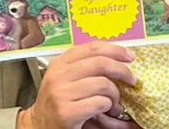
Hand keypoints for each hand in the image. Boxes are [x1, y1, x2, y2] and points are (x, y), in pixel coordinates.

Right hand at [17, 43, 136, 128]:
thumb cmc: (57, 102)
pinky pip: (99, 103)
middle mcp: (59, 75)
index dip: (115, 50)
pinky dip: (107, 107)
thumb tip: (118, 57)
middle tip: (131, 80)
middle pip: (101, 63)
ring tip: (114, 103)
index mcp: (60, 63)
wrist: (38, 126)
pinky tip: (103, 110)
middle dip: (122, 71)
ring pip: (103, 85)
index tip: (130, 56)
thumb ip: (86, 66)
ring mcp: (61, 94)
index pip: (92, 48)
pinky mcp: (67, 112)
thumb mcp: (66, 78)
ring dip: (115, 95)